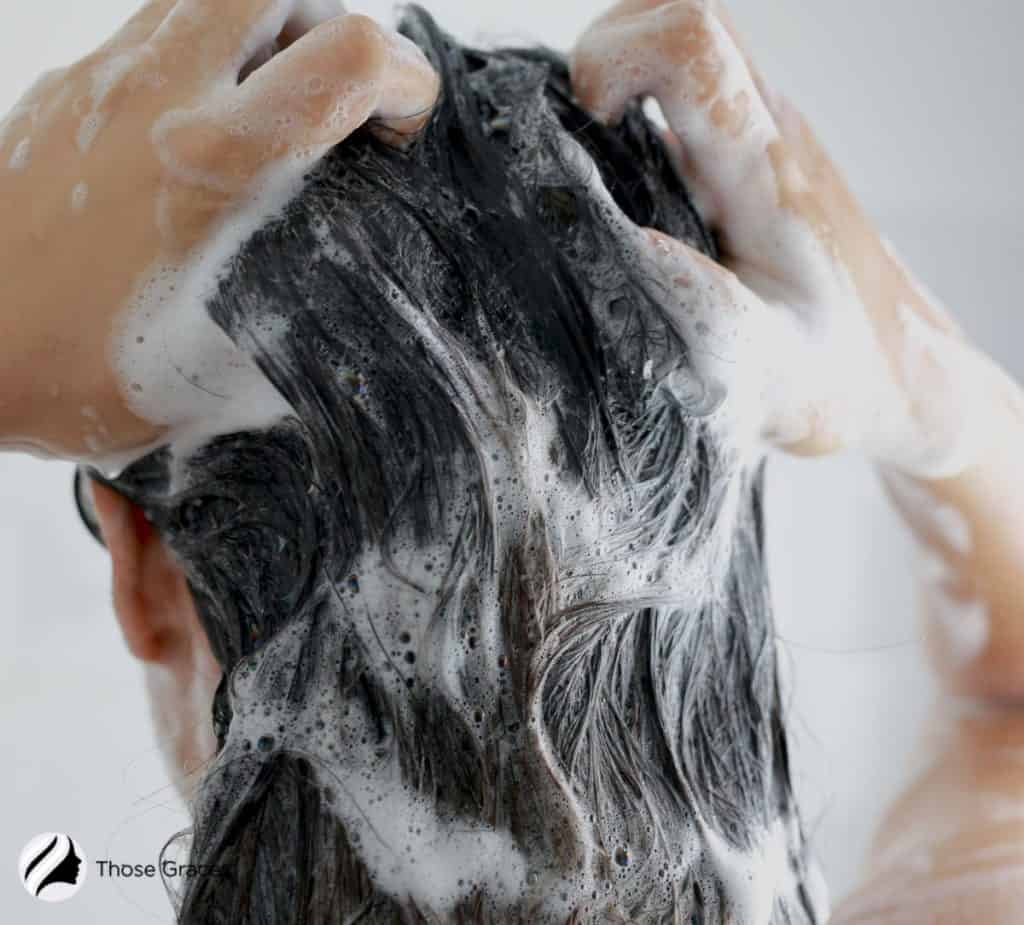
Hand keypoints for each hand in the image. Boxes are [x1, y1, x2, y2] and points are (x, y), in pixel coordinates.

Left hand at [0, 0, 437, 460]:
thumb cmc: (79, 373)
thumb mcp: (228, 370)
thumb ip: (306, 323)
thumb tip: (350, 313)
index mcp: (217, 164)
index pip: (350, 55)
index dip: (405, 79)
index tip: (402, 122)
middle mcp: (158, 98)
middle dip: (327, 30)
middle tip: (333, 99)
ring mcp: (99, 83)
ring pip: (204, 2)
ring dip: (258, 41)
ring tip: (266, 115)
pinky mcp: (58, 93)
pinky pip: (147, 42)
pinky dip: (194, 69)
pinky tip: (188, 145)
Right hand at [570, 0, 1012, 478]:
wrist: (895, 367)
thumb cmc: (836, 375)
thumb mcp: (767, 371)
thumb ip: (701, 313)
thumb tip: (623, 245)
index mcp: (766, 170)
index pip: (690, 46)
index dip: (613, 62)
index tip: (588, 132)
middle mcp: (765, 132)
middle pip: (674, 19)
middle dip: (603, 62)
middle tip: (581, 144)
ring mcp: (757, 138)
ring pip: (676, 54)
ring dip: (617, 91)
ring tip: (593, 172)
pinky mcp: (744, 158)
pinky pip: (678, 98)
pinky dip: (631, 120)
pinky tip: (623, 193)